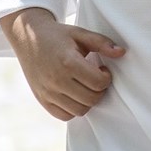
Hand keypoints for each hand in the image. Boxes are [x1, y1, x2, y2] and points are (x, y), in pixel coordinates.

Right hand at [0, 8, 125, 120]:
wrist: (28, 38)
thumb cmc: (58, 36)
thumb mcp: (81, 34)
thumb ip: (103, 43)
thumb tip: (122, 52)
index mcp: (68, 62)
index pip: (98, 83)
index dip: (107, 77)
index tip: (103, 68)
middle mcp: (56, 80)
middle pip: (91, 99)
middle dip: (100, 90)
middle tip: (96, 77)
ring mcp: (47, 93)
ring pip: (79, 110)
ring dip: (88, 100)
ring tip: (86, 85)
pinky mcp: (41, 100)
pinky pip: (64, 116)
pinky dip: (73, 109)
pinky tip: (75, 94)